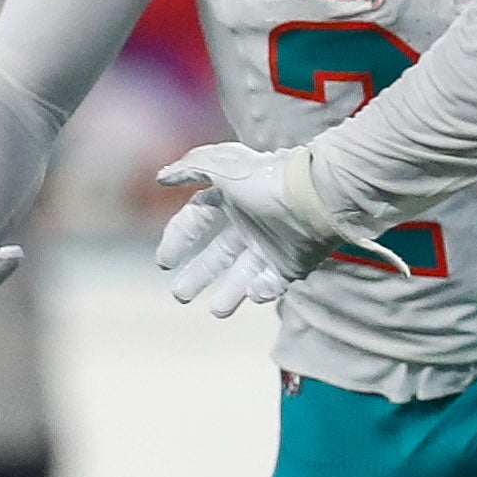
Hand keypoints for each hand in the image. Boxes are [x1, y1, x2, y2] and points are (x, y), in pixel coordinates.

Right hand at [151, 143, 399, 317]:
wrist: (315, 195)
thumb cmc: (265, 179)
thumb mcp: (221, 165)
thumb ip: (190, 168)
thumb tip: (161, 177)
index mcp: (231, 199)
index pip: (197, 220)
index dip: (178, 239)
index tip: (164, 263)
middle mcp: (249, 224)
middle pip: (218, 255)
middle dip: (198, 275)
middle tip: (180, 296)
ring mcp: (271, 246)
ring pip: (242, 275)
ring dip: (228, 293)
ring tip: (216, 311)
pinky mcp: (292, 264)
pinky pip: (272, 283)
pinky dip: (262, 291)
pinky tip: (252, 294)